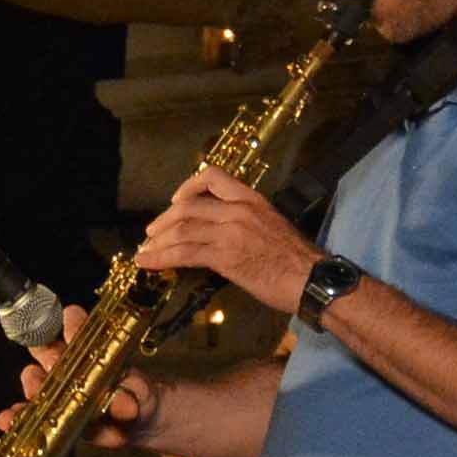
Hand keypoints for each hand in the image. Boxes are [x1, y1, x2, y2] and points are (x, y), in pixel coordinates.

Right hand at [2, 301, 153, 446]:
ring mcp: (57, 390)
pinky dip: (17, 418)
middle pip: (46, 348)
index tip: (73, 328)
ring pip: (35, 381)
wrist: (141, 425)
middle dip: (47, 354)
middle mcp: (68, 364)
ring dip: (34, 388)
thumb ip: (132, 395)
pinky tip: (7, 420)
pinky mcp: (50, 417)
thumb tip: (124, 404)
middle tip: (54, 365)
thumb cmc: (138, 397)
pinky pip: (29, 415)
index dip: (72, 323)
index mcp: (89, 347)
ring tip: (35, 397)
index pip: (74, 324)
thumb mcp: (141, 394)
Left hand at [134, 166, 320, 317]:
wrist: (312, 279)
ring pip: (182, 229)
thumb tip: (218, 232)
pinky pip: (185, 253)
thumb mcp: (271, 226)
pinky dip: (161, 257)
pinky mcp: (225, 256)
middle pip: (188, 206)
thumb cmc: (297, 260)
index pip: (213, 176)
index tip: (176, 201)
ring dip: (157, 241)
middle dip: (164, 221)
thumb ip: (244, 222)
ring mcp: (230, 232)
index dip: (188, 186)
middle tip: (151, 234)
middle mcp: (238, 210)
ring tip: (144, 252)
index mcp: (252, 199)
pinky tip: (148, 263)